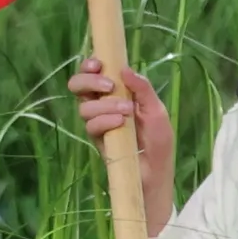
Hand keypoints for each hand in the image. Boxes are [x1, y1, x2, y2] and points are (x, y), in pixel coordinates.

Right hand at [69, 58, 174, 237]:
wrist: (156, 175)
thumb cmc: (159, 142)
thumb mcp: (157, 111)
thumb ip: (143, 89)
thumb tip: (125, 68)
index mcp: (117, 92)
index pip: (95, 72)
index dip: (90, 65)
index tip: (98, 63)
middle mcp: (102, 104)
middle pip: (78, 85)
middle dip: (88, 81)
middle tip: (108, 86)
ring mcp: (98, 123)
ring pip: (84, 106)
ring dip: (104, 105)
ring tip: (125, 112)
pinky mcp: (96, 140)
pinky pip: (90, 126)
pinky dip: (104, 121)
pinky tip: (119, 124)